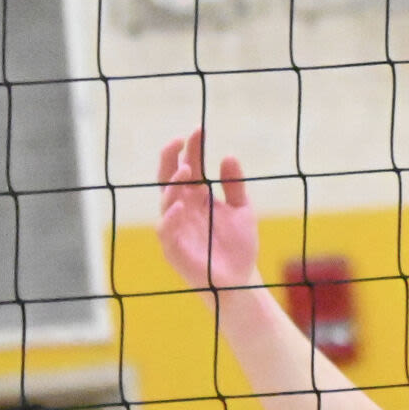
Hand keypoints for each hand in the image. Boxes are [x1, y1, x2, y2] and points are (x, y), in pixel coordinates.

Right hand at [157, 129, 261, 294]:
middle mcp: (183, 208)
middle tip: (178, 140)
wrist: (241, 279)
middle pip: (170, 178)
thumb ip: (235, 184)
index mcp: (198, 197)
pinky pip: (166, 230)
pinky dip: (169, 217)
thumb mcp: (242, 209)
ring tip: (184, 169)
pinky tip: (179, 204)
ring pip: (165, 200)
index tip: (199, 130)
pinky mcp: (174, 248)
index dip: (192, 149)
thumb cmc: (238, 245)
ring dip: (172, 184)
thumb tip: (228, 155)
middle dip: (171, 158)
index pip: (191, 167)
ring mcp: (176, 227)